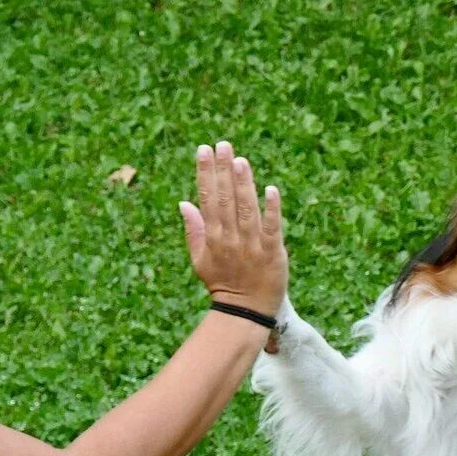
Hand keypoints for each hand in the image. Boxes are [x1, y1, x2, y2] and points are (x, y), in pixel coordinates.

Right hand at [179, 141, 287, 317]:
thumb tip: (184, 203)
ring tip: (240, 160)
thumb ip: (194, 230)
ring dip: (244, 185)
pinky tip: (270, 189)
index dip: (206, 173)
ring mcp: (252, 245)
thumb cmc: (223, 283)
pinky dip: (271, 209)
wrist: (245, 310)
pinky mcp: (272, 251)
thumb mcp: (200, 260)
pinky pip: (272, 227)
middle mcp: (231, 238)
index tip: (204, 150)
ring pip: (247, 210)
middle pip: (225, 199)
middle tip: (223, 145)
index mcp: (213, 238)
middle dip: (223, 171)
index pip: (207, 199)